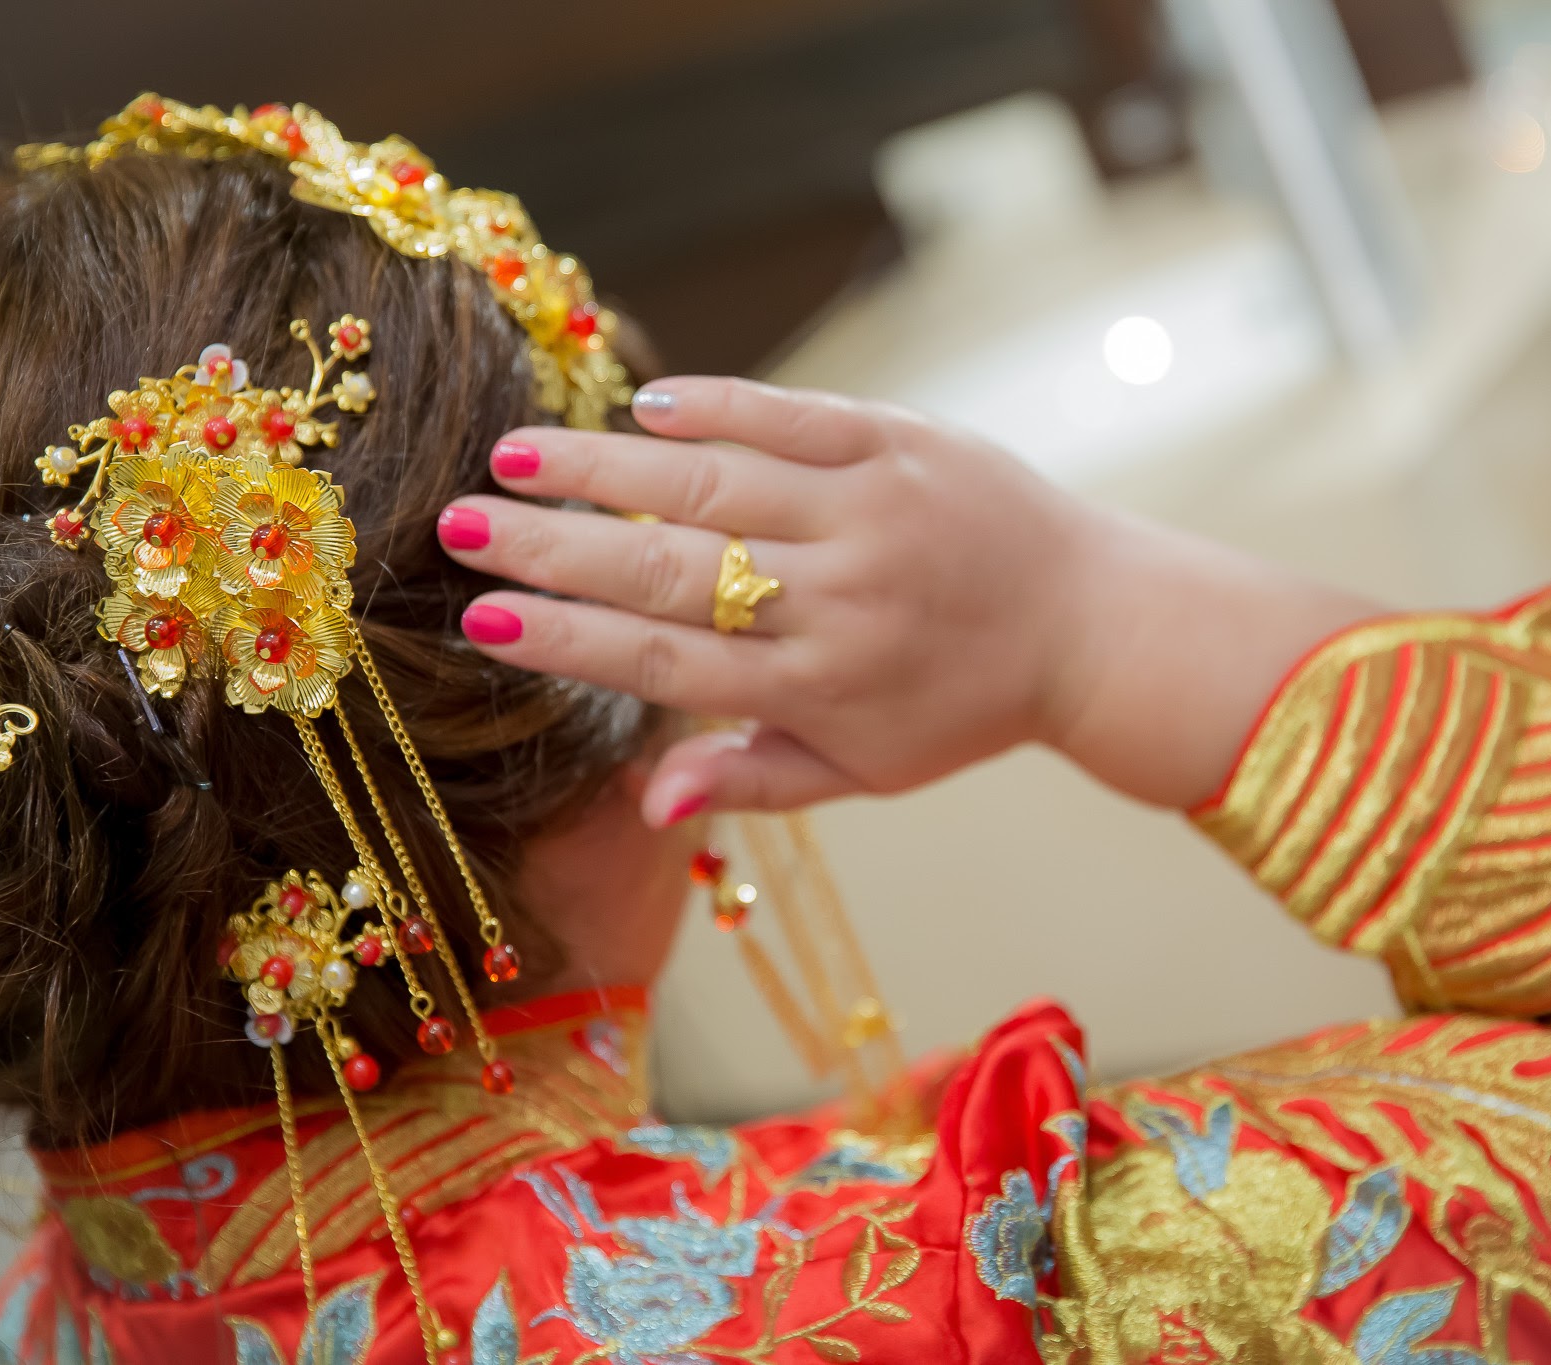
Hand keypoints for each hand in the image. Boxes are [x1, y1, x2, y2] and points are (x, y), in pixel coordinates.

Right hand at [437, 378, 1375, 823]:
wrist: (1092, 626)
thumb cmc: (961, 708)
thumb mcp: (863, 771)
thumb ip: (750, 779)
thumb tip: (644, 804)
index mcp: (816, 688)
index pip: (664, 662)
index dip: (567, 642)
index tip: (481, 620)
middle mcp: (837, 601)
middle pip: (669, 570)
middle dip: (552, 550)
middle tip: (458, 524)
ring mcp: (872, 514)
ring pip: (716, 484)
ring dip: (607, 467)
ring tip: (516, 455)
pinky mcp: (905, 445)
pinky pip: (798, 417)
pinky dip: (721, 407)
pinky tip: (648, 403)